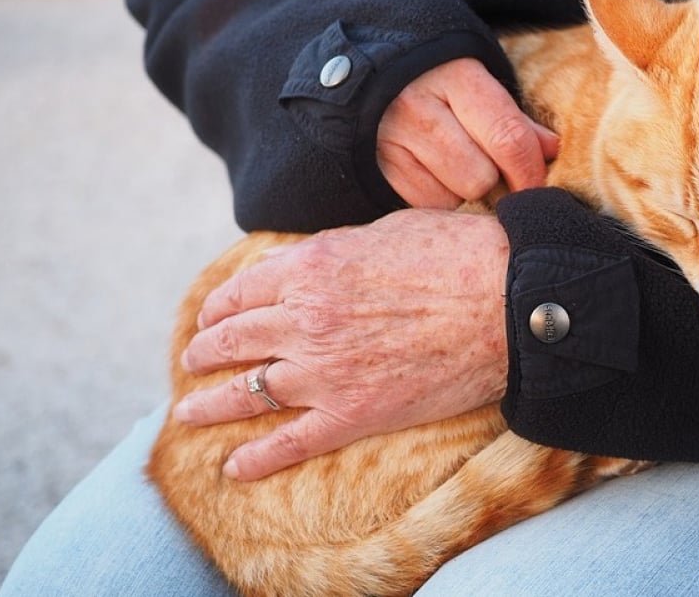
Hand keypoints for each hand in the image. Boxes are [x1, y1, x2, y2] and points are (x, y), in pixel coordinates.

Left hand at [173, 209, 510, 480]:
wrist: (508, 301)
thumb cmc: (460, 254)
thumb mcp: (387, 230)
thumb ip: (339, 248)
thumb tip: (318, 260)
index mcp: (310, 268)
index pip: (242, 292)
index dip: (219, 306)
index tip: (211, 316)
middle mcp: (304, 320)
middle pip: (233, 340)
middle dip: (205, 351)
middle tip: (194, 360)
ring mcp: (324, 371)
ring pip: (247, 393)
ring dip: (211, 404)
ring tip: (190, 411)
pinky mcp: (353, 414)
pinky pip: (290, 442)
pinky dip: (257, 459)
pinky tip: (234, 468)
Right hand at [378, 57, 559, 208]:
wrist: (367, 66)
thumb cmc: (436, 77)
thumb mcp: (475, 81)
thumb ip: (512, 117)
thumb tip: (551, 151)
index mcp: (456, 76)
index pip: (508, 138)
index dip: (530, 172)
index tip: (537, 185)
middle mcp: (419, 106)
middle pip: (481, 177)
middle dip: (493, 180)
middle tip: (487, 166)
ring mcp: (391, 138)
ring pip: (453, 196)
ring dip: (463, 190)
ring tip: (453, 164)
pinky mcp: (374, 165)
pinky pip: (424, 205)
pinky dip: (435, 197)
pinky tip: (430, 172)